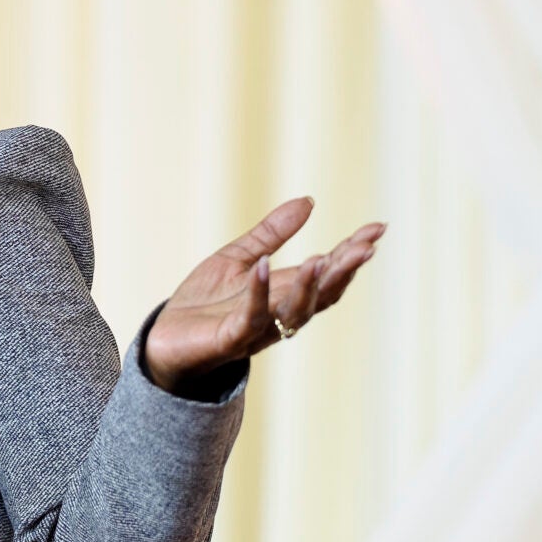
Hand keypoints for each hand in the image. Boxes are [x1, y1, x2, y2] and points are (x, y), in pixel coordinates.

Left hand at [142, 198, 383, 389]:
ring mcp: (256, 329)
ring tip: (321, 259)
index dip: (352, 251)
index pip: (326, 271)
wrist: (164, 340)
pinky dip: (258, 293)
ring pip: (293, 311)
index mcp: (284, 293)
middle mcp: (278, 314)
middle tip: (367, 248)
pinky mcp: (229, 339)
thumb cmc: (203, 303)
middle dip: (344, 271)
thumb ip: (272, 233)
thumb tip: (309, 201)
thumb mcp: (238, 258)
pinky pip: (249, 317)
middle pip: (321, 294)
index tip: (377, 228)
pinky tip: (264, 266)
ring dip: (309, 286)